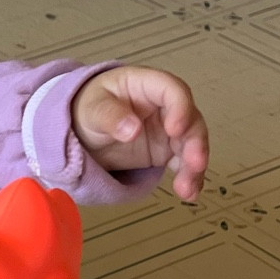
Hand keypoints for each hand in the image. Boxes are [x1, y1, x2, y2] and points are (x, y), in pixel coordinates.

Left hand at [71, 67, 208, 200]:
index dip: (180, 107)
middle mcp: (165, 106)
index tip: (175, 129)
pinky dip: (188, 177)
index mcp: (147, 86)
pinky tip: (189, 193)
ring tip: (187, 190)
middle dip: (195, 142)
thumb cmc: (90, 108)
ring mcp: (169, 129)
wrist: (84, 131)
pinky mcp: (167, 151)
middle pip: (190, 119)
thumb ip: (110, 116)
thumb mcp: (93, 108)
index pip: (172, 90)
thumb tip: (132, 129)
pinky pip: (183, 163)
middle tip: (195, 163)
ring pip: (191, 144)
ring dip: (193, 166)